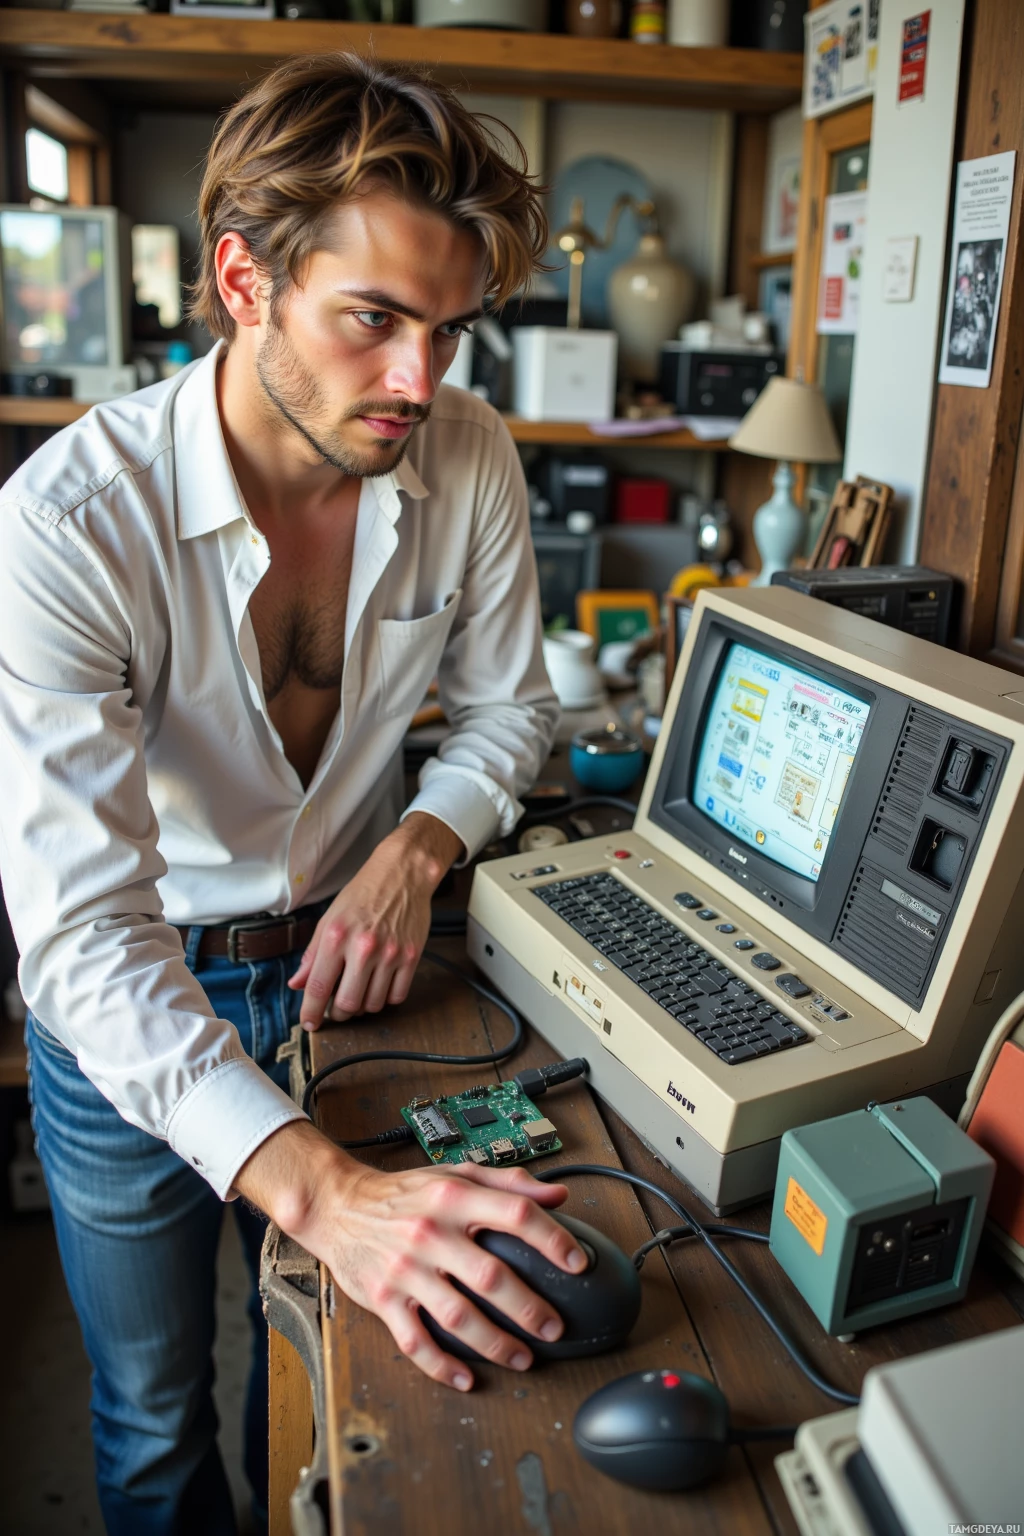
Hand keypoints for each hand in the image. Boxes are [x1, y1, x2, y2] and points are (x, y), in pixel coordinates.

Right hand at [238, 1121, 588, 1389]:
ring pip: (459, 1316)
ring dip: (496, 1343)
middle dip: (530, 1308)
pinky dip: (442, 1366)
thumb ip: (508, 1183)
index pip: (515, 1214)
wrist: (340, 1206)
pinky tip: (466, 1378)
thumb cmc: (403, 1193)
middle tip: (554, 1326)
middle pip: (492, 1276)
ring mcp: (406, 1270)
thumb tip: (558, 1195)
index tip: (577, 1262)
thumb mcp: (456, 1175)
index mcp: (455, 1198)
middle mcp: (431, 1233)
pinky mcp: (384, 1299)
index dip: (552, 1240)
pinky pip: (415, 1341)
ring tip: (523, 1357)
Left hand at [287, 812, 462, 1028]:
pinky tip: (380, 985)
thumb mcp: (329, 919)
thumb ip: (312, 955)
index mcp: (336, 937)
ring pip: (373, 1004)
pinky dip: (386, 998)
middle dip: (339, 1012)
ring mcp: (390, 954)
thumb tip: (297, 984)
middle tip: (337, 1006)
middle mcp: (363, 947)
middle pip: (347, 1003)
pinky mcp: (412, 957)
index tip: (309, 1024)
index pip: (318, 987)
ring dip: (363, 1006)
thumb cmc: (363, 894)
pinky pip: (397, 996)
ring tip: (360, 991)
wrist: (402, 875)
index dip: (310, 1012)